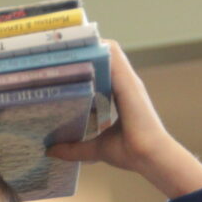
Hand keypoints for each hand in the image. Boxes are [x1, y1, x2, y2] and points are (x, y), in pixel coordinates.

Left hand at [49, 40, 201, 197]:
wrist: (150, 157)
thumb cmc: (131, 153)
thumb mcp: (96, 148)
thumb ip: (74, 148)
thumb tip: (51, 150)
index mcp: (119, 95)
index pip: (101, 71)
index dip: (85, 63)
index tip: (63, 63)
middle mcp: (124, 84)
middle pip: (103, 56)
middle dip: (83, 51)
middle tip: (58, 52)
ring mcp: (127, 80)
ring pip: (108, 50)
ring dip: (89, 44)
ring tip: (65, 43)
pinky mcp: (128, 81)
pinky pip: (112, 55)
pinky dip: (98, 47)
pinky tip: (81, 46)